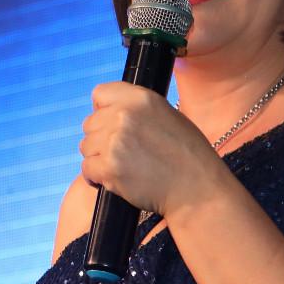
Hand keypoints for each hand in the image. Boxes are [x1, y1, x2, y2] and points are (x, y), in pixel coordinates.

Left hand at [79, 81, 219, 217]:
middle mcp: (125, 115)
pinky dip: (97, 177)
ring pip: (86, 146)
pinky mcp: (109, 167)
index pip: (100, 93)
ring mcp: (115, 141)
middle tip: (124, 153)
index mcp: (141, 98)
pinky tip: (116, 179)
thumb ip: (137, 110)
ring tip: (125, 167)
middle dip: (101, 139)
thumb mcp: (168, 116)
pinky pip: (87, 168)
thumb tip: (108, 111)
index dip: (102, 110)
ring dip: (99, 158)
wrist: (197, 190)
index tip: (110, 123)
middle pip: (90, 123)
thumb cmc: (187, 156)